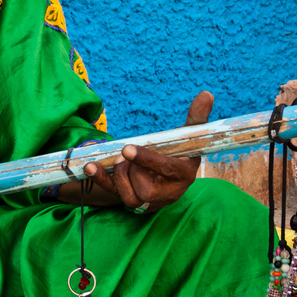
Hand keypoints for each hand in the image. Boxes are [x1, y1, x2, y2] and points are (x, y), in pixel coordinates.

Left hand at [83, 90, 213, 212]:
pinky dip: (101, 180)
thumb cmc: (180, 153)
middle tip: (128, 152)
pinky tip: (90, 167)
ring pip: (129, 195)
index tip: (127, 148)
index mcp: (185, 175)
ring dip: (120, 174)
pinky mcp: (133, 203)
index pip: (166, 170)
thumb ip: (196, 118)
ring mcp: (150, 202)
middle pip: (145, 187)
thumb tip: (206, 94)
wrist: (172, 179)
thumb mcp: (189, 136)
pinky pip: (114, 195)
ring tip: (124, 161)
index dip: (147, 160)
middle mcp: (169, 194)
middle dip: (131, 168)